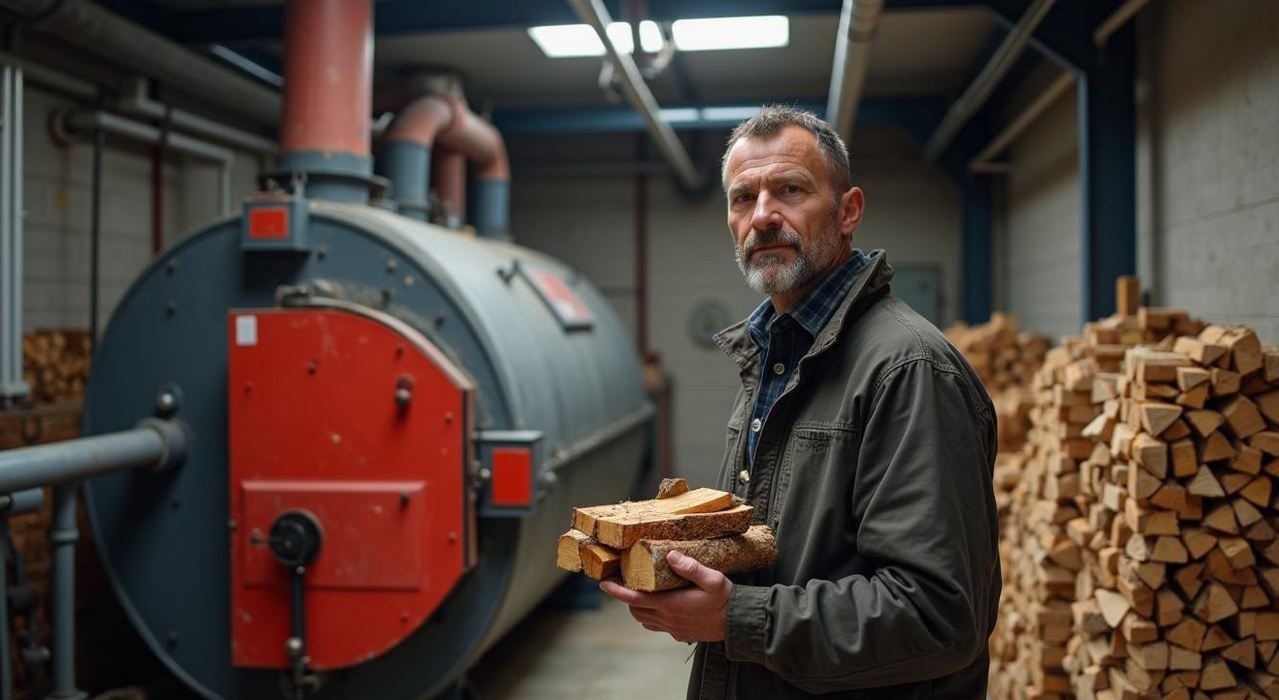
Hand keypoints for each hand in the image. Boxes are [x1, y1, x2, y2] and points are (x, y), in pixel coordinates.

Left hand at [599, 550, 731, 642]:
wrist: (739, 624)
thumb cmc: (726, 600)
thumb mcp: (713, 579)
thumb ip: (691, 567)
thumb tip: (671, 555)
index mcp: (671, 604)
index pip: (634, 599)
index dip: (616, 591)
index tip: (603, 583)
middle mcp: (668, 619)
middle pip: (635, 610)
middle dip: (625, 598)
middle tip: (624, 582)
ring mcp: (673, 628)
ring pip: (644, 619)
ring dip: (637, 607)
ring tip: (639, 591)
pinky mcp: (679, 634)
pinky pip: (657, 626)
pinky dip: (650, 616)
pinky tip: (659, 605)